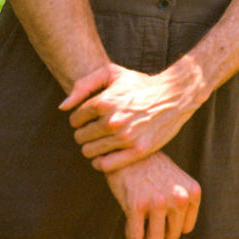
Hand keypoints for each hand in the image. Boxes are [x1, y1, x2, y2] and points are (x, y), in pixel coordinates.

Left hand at [61, 63, 196, 171]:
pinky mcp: (137, 150)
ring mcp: (126, 137)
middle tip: (99, 129)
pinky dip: (101, 162)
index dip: (81, 118)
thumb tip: (63, 108)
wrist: (176, 95)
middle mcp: (113, 121)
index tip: (92, 117)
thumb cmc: (141, 84)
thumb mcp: (113, 73)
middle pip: (80, 137)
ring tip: (104, 139)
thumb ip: (83, 85)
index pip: (75, 119)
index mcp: (104, 102)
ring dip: (93, 147)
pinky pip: (105, 165)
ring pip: (89, 152)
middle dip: (86, 133)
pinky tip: (107, 153)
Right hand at [105, 152, 200, 238]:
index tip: (161, 215)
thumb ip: (182, 204)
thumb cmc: (152, 172)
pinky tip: (130, 218)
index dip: (171, 226)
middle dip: (158, 232)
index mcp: (193, 192)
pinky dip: (131, 232)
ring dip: (145, 236)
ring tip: (140, 221)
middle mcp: (180, 198)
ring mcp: (159, 202)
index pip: (185, 228)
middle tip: (148, 219)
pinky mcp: (136, 205)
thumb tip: (172, 237)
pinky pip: (135, 237)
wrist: (130, 152)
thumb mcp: (178, 183)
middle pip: (170, 236)